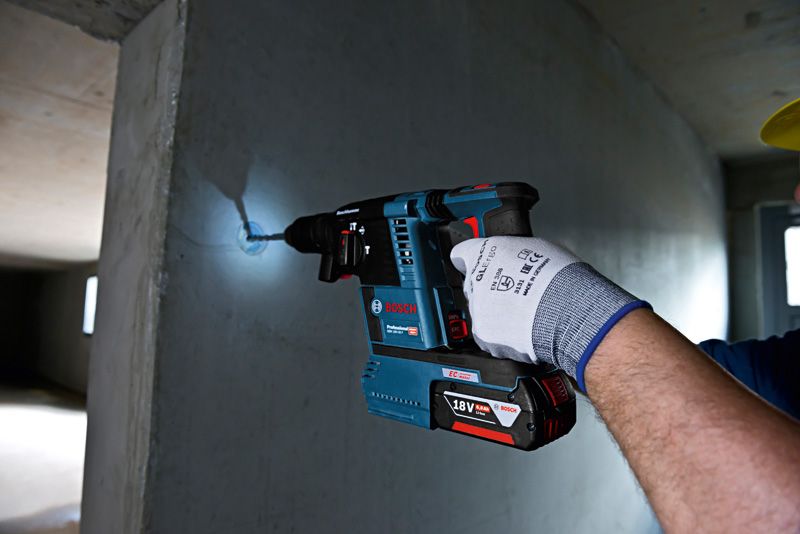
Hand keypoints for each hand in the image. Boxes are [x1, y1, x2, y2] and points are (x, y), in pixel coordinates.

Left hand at [450, 236, 648, 390]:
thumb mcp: (538, 248)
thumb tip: (513, 255)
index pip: (463, 253)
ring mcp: (477, 308)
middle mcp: (475, 279)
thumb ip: (513, 252)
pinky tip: (521, 329)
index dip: (470, 259)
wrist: (567, 311)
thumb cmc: (560, 279)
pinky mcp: (484, 334)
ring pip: (482, 311)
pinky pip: (489, 335)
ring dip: (496, 313)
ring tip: (524, 313)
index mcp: (486, 253)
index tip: (472, 263)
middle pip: (474, 286)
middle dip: (490, 290)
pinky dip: (502, 335)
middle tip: (515, 293)